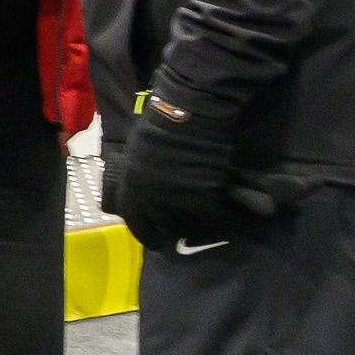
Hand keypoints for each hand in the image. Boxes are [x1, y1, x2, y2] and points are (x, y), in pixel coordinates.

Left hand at [114, 87, 240, 252]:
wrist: (188, 113)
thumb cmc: (159, 125)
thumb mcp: (137, 155)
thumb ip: (140, 178)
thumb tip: (146, 191)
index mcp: (132, 187)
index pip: (136, 222)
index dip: (147, 234)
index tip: (156, 241)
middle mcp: (152, 199)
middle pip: (164, 226)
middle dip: (173, 230)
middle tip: (183, 231)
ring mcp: (179, 199)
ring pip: (190, 223)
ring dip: (197, 222)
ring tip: (204, 218)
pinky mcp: (205, 196)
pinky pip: (213, 214)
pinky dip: (219, 213)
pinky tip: (222, 209)